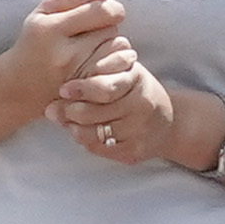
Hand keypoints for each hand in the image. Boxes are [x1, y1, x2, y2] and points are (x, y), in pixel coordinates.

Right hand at [0, 0, 126, 106]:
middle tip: (90, 34)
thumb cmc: (33, 42)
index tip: (102, 13)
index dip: (110, 9)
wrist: (18, 86)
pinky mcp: (87, 93)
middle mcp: (65, 56)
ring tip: (92, 49)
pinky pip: (117, 72)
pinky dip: (114, 65)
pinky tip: (99, 64)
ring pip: (117, 51)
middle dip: (107, 28)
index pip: (103, 12)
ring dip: (112, 46)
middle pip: (112, 31)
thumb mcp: (46, 12)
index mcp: (51, 30)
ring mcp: (76, 77)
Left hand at [55, 60, 184, 168]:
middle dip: (70, 111)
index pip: (105, 88)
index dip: (81, 89)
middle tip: (55, 109)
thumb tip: (59, 96)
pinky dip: (86, 141)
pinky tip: (83, 133)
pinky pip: (100, 149)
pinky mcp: (135, 151)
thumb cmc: (136, 91)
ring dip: (74, 128)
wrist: (168, 120)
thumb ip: (95, 74)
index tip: (63, 90)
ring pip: (94, 134)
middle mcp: (142, 106)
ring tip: (69, 121)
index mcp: (137, 80)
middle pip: (95, 113)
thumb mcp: (123, 72)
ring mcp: (139, 131)